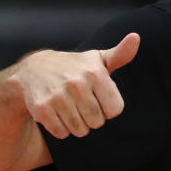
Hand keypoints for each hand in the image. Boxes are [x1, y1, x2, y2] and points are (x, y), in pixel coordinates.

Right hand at [8, 33, 139, 138]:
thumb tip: (135, 37)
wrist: (34, 69)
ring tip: (70, 108)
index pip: (115, 110)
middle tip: (82, 103)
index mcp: (95, 73)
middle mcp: (76, 84)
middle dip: (92, 117)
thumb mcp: (98, 59)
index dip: (108, 108)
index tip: (98, 98)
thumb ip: (121, 54)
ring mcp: (57, 97)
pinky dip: (61, 128)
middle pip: (97, 122)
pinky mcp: (42, 108)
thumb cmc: (75, 67)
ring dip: (77, 124)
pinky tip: (57, 112)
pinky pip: (61, 133)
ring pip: (80, 130)